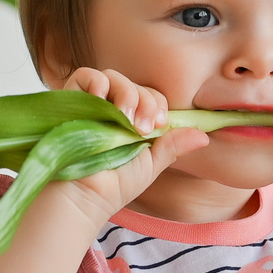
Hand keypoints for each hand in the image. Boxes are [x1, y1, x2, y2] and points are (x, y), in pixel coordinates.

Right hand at [44, 67, 205, 222]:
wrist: (81, 196)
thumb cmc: (113, 186)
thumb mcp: (149, 165)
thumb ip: (172, 146)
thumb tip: (204, 135)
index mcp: (130, 122)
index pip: (150, 97)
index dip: (158, 105)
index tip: (160, 125)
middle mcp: (110, 110)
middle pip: (134, 85)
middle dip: (145, 101)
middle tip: (142, 127)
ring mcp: (90, 104)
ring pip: (113, 77)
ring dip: (126, 93)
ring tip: (123, 118)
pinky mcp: (69, 100)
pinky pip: (85, 76)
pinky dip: (96, 82)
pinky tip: (102, 100)